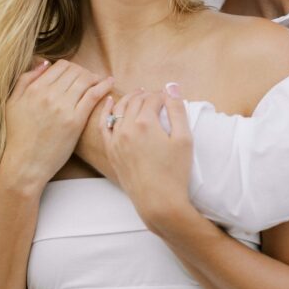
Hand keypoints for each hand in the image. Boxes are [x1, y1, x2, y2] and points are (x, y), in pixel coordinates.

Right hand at [2, 59, 113, 188]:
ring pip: (85, 80)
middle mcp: (49, 94)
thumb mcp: (13, 103)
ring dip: (95, 78)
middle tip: (89, 79)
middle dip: (84, 72)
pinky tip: (110, 82)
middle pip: (75, 71)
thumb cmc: (17, 136)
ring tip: (99, 81)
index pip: (60, 66)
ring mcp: (63, 107)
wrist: (25, 164)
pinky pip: (93, 95)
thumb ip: (25, 80)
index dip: (71, 68)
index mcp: (34, 89)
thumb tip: (45, 63)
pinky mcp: (75, 121)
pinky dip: (104, 85)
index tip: (76, 74)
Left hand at [100, 85, 193, 228]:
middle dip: (148, 95)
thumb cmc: (175, 173)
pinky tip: (110, 102)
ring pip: (119, 109)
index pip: (153, 98)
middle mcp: (126, 128)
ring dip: (130, 99)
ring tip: (139, 95)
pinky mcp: (111, 151)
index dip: (164, 96)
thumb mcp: (184, 139)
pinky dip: (106, 110)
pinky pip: (104, 125)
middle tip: (158, 97)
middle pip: (136, 101)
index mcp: (145, 122)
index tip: (170, 98)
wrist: (158, 202)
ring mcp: (116, 140)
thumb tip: (171, 87)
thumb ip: (177, 110)